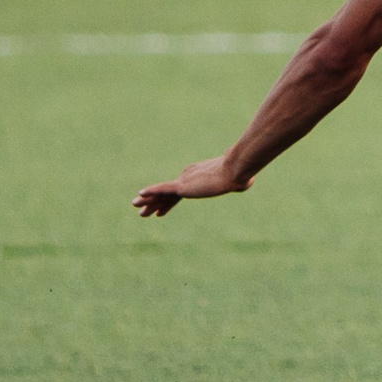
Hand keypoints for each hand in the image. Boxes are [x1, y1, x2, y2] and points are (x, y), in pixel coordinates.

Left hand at [134, 156, 251, 217]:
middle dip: (154, 203)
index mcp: (198, 176)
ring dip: (148, 201)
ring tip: (135, 206)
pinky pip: (162, 189)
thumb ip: (240, 183)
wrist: (236, 170)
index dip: (168, 202)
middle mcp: (189, 176)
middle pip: (167, 193)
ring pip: (161, 193)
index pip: (180, 191)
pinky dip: (151, 192)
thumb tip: (246, 182)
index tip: (160, 211)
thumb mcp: (240, 181)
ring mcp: (185, 181)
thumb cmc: (240, 174)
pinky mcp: (182, 185)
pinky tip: (140, 195)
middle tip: (142, 211)